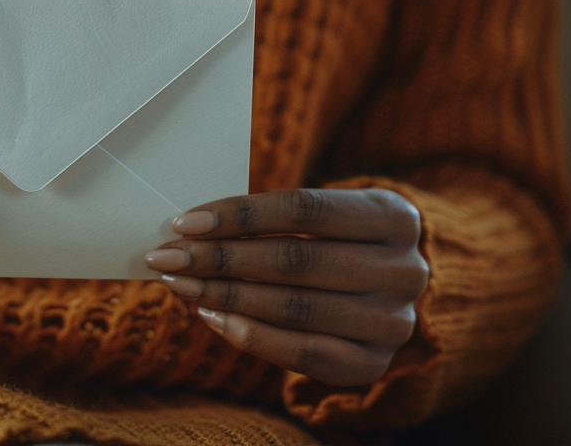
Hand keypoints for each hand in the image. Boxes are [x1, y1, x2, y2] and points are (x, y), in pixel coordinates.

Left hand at [144, 188, 427, 386]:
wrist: (385, 290)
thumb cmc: (337, 239)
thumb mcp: (325, 215)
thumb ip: (272, 218)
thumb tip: (190, 229)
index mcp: (395, 216)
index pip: (305, 208)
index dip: (240, 214)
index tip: (184, 222)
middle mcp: (404, 270)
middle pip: (295, 260)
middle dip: (220, 258)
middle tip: (166, 256)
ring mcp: (392, 322)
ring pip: (293, 308)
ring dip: (224, 296)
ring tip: (179, 284)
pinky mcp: (372, 363)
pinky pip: (300, 353)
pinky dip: (248, 333)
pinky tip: (209, 314)